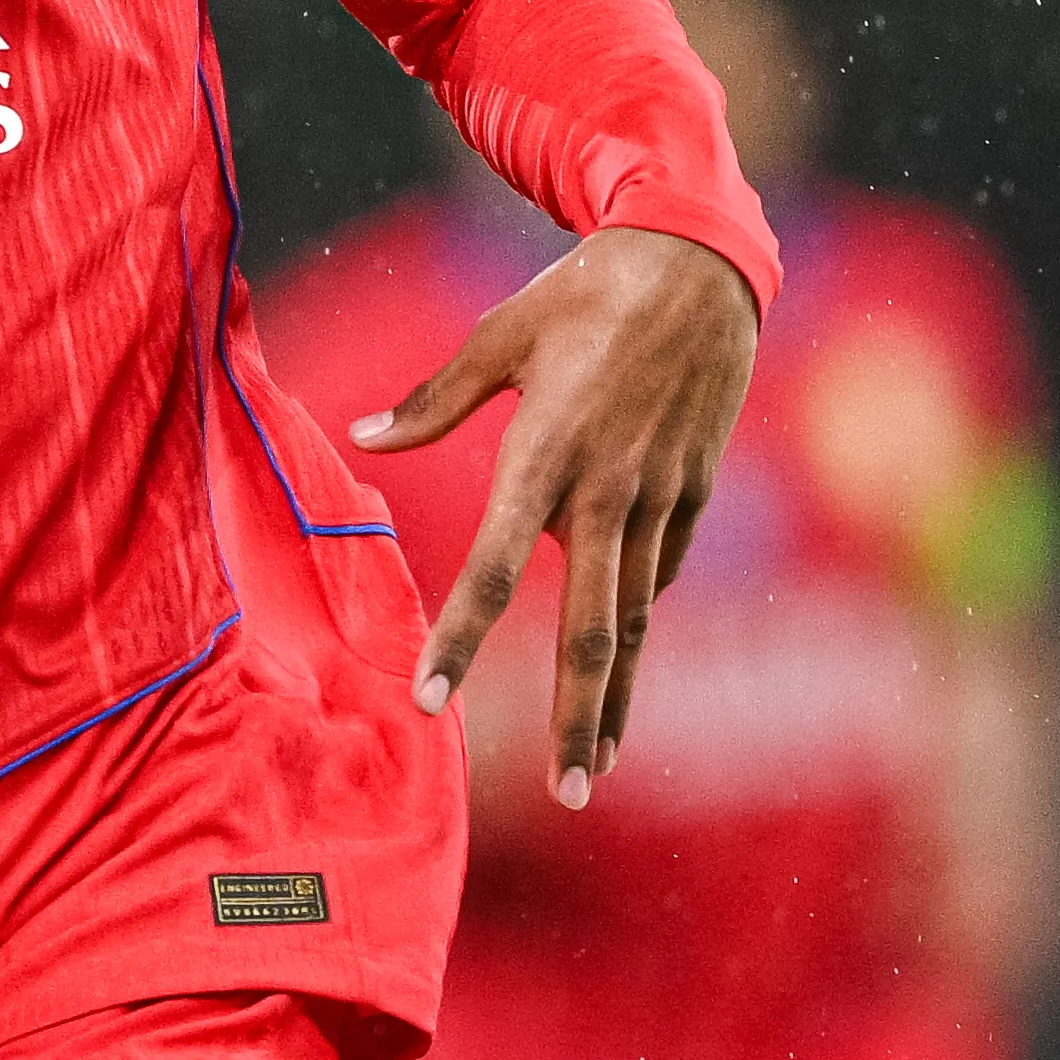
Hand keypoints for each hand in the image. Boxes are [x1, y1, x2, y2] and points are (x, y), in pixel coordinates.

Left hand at [351, 226, 757, 807]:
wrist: (698, 268)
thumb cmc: (581, 294)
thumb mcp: (498, 337)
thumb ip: (433, 402)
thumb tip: (361, 440)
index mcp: (545, 455)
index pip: (492, 568)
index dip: (461, 640)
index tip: (431, 702)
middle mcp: (606, 491)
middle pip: (590, 627)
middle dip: (575, 716)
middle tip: (565, 792)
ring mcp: (659, 498)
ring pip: (634, 617)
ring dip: (615, 695)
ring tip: (594, 764)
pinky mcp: (694, 494)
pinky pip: (658, 573)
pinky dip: (638, 624)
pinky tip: (621, 670)